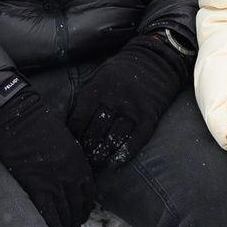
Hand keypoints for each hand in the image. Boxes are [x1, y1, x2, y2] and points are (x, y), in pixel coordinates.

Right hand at [0, 85, 94, 226]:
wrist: (18, 118)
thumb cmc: (38, 125)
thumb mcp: (65, 142)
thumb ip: (71, 161)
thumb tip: (70, 177)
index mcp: (79, 164)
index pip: (89, 194)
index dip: (86, 208)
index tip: (82, 213)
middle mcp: (71, 176)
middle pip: (78, 207)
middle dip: (76, 220)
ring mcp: (54, 183)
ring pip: (66, 214)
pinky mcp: (35, 188)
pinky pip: (48, 215)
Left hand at [64, 34, 192, 170]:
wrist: (154, 60)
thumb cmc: (121, 72)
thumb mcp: (98, 79)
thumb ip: (87, 100)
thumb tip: (73, 125)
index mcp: (96, 91)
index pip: (79, 121)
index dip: (74, 138)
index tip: (72, 148)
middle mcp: (113, 101)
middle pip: (95, 133)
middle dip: (87, 150)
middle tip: (84, 162)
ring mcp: (132, 110)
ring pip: (114, 139)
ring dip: (103, 155)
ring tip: (97, 165)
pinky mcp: (149, 116)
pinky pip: (136, 139)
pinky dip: (125, 153)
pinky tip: (115, 163)